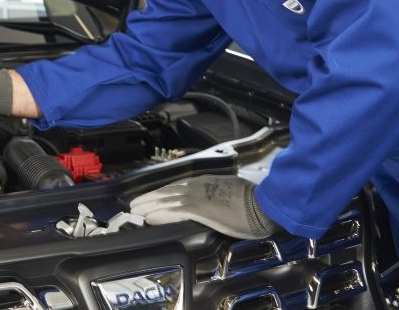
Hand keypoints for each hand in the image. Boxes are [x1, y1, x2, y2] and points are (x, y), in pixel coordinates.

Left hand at [129, 175, 279, 239]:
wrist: (264, 204)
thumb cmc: (254, 200)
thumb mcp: (232, 191)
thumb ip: (219, 194)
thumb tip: (214, 200)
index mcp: (206, 181)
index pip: (177, 185)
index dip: (161, 192)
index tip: (151, 197)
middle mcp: (198, 185)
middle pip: (166, 191)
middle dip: (149, 197)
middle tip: (134, 204)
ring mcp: (197, 196)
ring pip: (165, 200)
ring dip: (148, 205)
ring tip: (136, 211)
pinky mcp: (199, 209)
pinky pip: (173, 212)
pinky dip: (160, 214)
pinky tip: (150, 218)